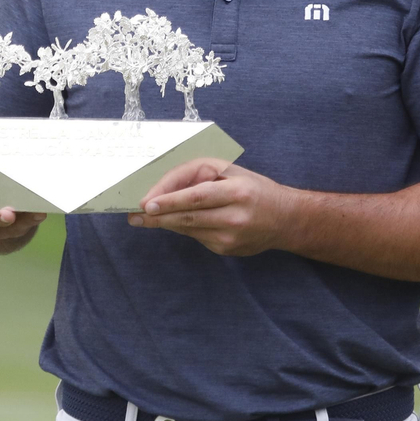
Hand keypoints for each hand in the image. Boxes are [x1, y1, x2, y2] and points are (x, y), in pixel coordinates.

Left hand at [127, 157, 293, 256]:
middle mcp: (235, 216)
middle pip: (189, 217)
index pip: (198, 197)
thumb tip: (165, 187)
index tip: (148, 203)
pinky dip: (183, 228)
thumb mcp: (231, 171)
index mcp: (238, 191)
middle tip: (134, 215)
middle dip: (158, 217)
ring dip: (164, 223)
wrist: (285, 219)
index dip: (171, 201)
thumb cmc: (253, 188)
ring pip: (189, 229)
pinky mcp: (227, 250)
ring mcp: (231, 237)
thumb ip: (199, 174)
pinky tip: (173, 222)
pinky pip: (197, 237)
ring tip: (141, 219)